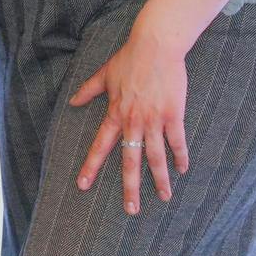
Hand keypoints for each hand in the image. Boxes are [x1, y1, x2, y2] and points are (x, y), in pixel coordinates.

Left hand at [69, 18, 190, 213]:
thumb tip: (72, 101)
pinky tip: (183, 170)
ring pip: (156, 157)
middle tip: (130, 210)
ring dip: (160, 180)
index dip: (91, 166)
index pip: (100, 145)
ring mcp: (154, 120)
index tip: (82, 185)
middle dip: (130, 187)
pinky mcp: (173, 115)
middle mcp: (133, 121)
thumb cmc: (129, 58)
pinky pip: (177, 142)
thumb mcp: (104, 74)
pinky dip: (180, 157)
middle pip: (130, 160)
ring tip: (164, 198)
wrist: (155, 46)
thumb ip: (88, 90)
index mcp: (115, 113)